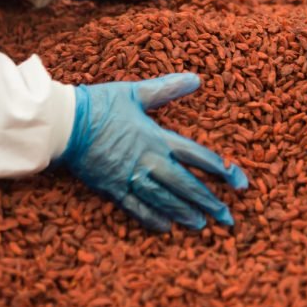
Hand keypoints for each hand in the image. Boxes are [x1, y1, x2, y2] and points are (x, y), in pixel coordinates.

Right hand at [56, 74, 247, 231]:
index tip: (240, 182)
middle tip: (227, 217)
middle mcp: (149, 160)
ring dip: (185, 213)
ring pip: (164, 199)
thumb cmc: (101, 104)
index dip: (222, 169)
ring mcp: (131, 176)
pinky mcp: (112, 187)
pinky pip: (136, 207)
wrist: (66, 123)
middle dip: (209, 201)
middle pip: (186, 184)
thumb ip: (167, 88)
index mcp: (158, 137)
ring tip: (202, 225)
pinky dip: (152, 218)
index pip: (197, 156)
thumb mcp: (136, 92)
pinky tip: (166, 228)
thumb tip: (196, 79)